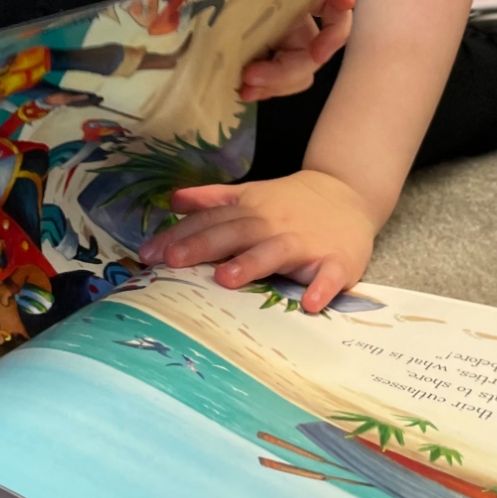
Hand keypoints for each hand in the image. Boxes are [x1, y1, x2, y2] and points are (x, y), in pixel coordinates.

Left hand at [137, 170, 376, 312]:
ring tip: (226, 279)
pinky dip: (320, 288)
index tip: (148, 254)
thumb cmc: (289, 203)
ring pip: (275, 252)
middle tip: (173, 262)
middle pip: (235, 233)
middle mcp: (273, 225)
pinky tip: (309, 303)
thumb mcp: (251, 194)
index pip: (209, 221)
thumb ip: (213, 200)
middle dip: (204, 246)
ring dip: (251, 264)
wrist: (348, 194)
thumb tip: (172, 201)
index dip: (179, 236)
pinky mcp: (336, 261)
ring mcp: (306, 243)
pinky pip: (329, 277)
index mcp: (250, 210)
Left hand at [138, 0, 354, 98]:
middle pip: (313, 54)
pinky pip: (272, 81)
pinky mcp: (252, 57)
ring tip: (244, 87)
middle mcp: (289, 18)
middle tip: (253, 76)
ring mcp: (271, 40)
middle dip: (290, 72)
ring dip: (277, 85)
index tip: (320, 51)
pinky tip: (240, 90)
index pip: (336, 12)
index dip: (337, 32)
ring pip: (296, 73)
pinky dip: (263, 89)